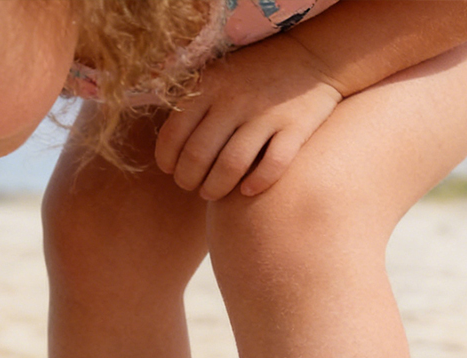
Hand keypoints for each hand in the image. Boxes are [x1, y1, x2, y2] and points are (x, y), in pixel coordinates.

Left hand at [156, 34, 343, 199]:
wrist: (311, 56)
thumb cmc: (251, 77)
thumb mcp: (216, 75)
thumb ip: (188, 101)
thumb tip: (155, 132)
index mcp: (209, 87)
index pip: (172, 136)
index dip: (167, 162)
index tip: (172, 170)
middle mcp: (234, 100)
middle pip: (197, 156)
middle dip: (188, 180)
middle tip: (193, 186)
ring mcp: (266, 113)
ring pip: (230, 166)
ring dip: (215, 188)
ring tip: (212, 193)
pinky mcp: (295, 127)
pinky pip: (272, 165)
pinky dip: (257, 184)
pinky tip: (248, 191)